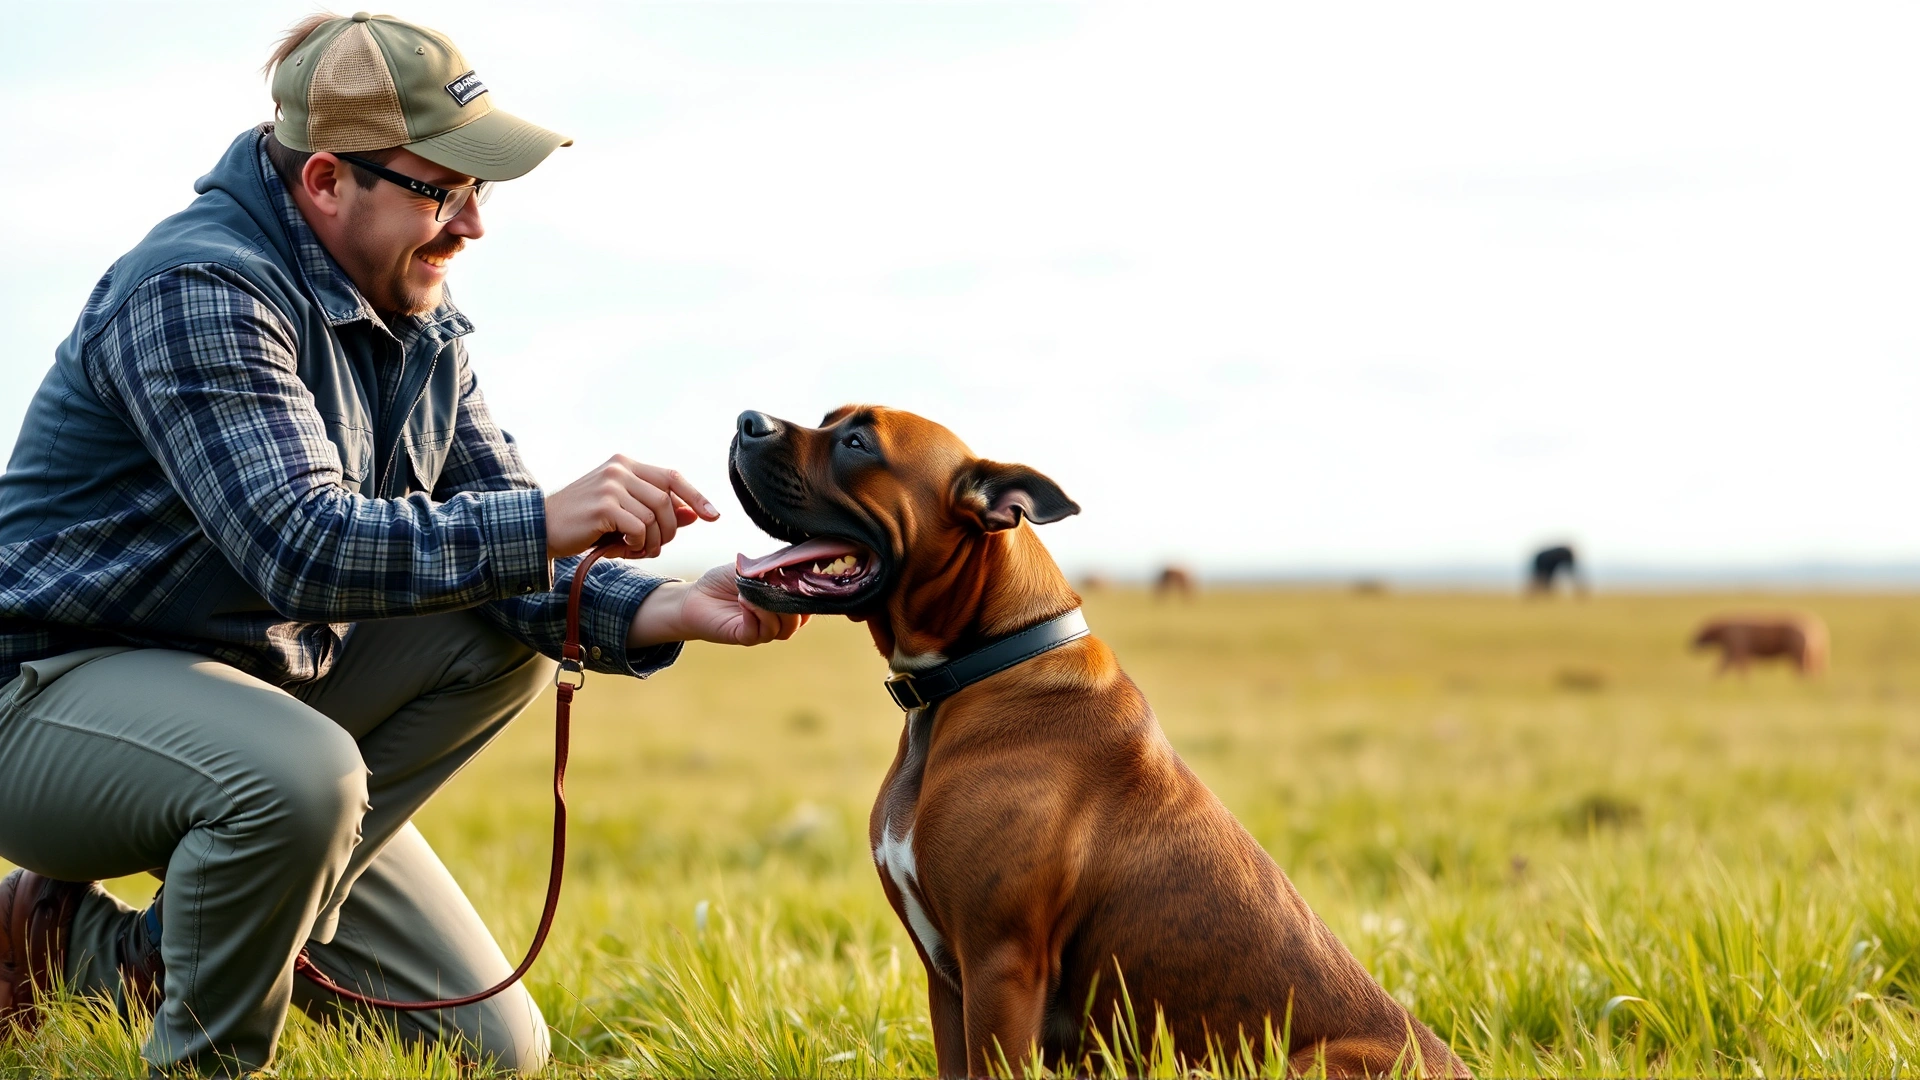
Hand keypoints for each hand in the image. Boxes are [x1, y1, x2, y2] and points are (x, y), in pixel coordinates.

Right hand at [544, 456, 718, 559]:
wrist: (540, 527)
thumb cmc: (583, 522)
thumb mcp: (623, 513)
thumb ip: (657, 511)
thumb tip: (694, 515)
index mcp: (626, 464)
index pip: (672, 477)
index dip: (697, 496)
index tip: (714, 516)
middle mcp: (620, 468)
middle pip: (667, 501)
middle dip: (669, 531)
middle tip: (653, 547)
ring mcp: (611, 485)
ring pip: (655, 517)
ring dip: (651, 541)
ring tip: (635, 550)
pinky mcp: (603, 505)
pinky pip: (639, 528)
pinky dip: (636, 544)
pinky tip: (622, 549)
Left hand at [630, 564, 808, 646]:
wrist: (695, 597)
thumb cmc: (723, 582)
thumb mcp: (752, 568)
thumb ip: (774, 566)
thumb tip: (797, 557)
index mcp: (781, 604)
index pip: (807, 605)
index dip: (809, 594)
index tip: (803, 577)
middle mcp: (776, 620)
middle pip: (799, 621)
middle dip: (794, 604)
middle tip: (781, 586)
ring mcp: (761, 631)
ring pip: (782, 629)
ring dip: (771, 609)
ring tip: (753, 593)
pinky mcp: (744, 637)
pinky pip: (758, 633)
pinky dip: (754, 616)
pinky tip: (744, 601)